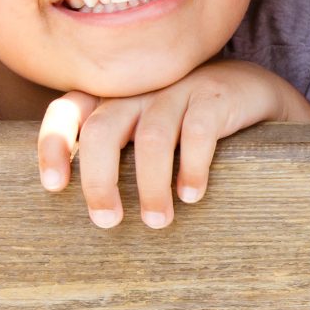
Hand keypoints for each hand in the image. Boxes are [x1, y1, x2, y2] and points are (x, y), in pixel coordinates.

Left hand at [36, 59, 309, 228]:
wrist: (254, 93)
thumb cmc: (188, 123)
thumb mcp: (146, 129)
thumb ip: (116, 150)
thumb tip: (84, 209)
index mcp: (115, 95)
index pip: (69, 108)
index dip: (55, 143)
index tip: (55, 186)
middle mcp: (141, 88)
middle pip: (103, 129)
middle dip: (100, 180)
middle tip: (107, 221)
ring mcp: (179, 87)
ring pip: (152, 138)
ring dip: (151, 186)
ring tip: (157, 221)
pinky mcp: (216, 95)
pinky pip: (198, 132)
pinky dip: (191, 168)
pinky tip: (192, 195)